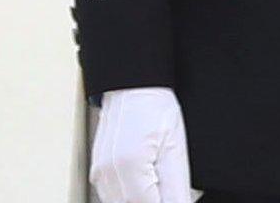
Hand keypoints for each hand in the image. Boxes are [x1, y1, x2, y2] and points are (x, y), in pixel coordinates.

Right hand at [89, 87, 199, 202]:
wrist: (132, 88)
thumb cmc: (155, 109)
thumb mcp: (175, 148)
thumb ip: (176, 186)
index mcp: (129, 168)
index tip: (181, 199)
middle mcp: (108, 175)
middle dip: (156, 200)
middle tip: (174, 192)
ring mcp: (100, 175)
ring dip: (145, 199)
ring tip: (163, 183)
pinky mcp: (98, 173)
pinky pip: (114, 196)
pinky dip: (133, 195)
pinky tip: (149, 184)